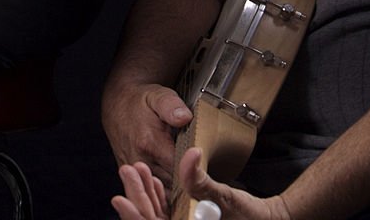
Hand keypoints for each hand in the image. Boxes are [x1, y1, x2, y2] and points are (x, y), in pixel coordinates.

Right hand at [103, 82, 192, 185]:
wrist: (117, 108)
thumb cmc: (141, 102)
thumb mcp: (157, 95)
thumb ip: (171, 105)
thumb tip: (185, 116)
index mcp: (149, 144)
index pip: (179, 168)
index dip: (194, 169)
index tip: (204, 164)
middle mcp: (141, 162)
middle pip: (173, 184)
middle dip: (188, 181)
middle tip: (201, 173)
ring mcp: (136, 173)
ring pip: (164, 192)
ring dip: (178, 188)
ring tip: (190, 178)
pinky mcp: (134, 178)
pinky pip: (155, 192)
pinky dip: (167, 190)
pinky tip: (176, 182)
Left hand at [112, 150, 290, 219]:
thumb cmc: (250, 218)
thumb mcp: (224, 198)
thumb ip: (201, 182)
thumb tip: (190, 156)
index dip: (134, 216)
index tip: (119, 199)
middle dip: (137, 198)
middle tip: (126, 171)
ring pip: (157, 217)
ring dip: (146, 196)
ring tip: (135, 170)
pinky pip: (168, 215)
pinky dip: (159, 199)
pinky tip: (154, 182)